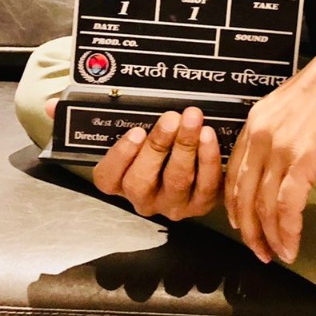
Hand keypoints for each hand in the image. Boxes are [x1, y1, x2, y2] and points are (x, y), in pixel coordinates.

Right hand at [90, 107, 223, 219]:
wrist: (200, 171)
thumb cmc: (165, 151)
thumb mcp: (146, 138)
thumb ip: (144, 129)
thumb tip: (156, 111)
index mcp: (123, 182)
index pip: (108, 178)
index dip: (120, 156)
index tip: (136, 131)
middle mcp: (145, 198)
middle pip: (142, 180)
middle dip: (157, 146)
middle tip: (170, 119)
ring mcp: (172, 204)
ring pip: (176, 179)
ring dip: (185, 146)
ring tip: (191, 121)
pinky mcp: (200, 204)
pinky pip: (205, 183)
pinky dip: (207, 158)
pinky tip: (207, 136)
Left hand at [224, 27, 315, 265]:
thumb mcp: (296, 108)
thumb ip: (284, 133)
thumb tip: (289, 160)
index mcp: (256, 121)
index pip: (234, 171)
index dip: (236, 204)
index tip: (244, 224)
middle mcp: (260, 134)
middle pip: (242, 193)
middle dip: (249, 229)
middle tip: (258, 251)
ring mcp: (279, 146)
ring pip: (263, 204)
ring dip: (269, 236)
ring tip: (277, 255)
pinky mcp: (302, 158)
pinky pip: (286, 205)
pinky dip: (287, 230)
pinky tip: (292, 246)